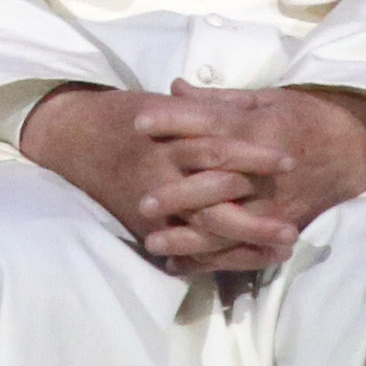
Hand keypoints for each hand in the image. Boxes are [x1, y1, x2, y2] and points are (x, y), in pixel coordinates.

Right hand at [17, 83, 300, 272]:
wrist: (70, 137)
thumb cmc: (122, 115)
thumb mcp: (166, 103)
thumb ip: (209, 108)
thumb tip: (257, 105)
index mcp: (168, 134)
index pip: (219, 144)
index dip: (256, 154)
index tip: (292, 160)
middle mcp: (160, 169)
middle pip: (216, 193)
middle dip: (256, 212)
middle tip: (295, 223)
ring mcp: (151, 201)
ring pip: (204, 225)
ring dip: (246, 239)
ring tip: (284, 248)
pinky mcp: (144, 225)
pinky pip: (184, 247)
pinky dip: (216, 257)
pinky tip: (250, 261)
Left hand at [125, 83, 365, 273]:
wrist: (357, 151)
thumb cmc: (307, 118)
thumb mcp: (267, 99)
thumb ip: (219, 101)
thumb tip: (174, 89)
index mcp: (262, 130)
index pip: (212, 126)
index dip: (174, 122)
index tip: (139, 122)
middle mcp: (266, 171)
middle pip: (217, 182)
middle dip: (178, 193)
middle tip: (142, 201)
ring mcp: (275, 205)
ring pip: (228, 225)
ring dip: (189, 238)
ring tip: (152, 243)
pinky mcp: (281, 228)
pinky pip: (244, 250)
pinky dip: (212, 260)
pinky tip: (181, 265)